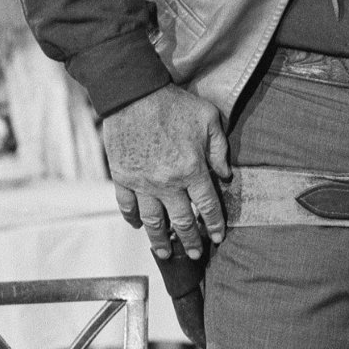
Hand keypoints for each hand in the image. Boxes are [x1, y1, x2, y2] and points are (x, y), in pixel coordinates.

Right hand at [99, 84, 230, 261]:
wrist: (134, 94)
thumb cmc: (174, 105)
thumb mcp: (208, 120)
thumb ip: (219, 151)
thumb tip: (225, 175)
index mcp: (192, 170)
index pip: (208, 206)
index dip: (215, 225)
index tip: (218, 238)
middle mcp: (168, 183)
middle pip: (182, 221)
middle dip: (191, 241)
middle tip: (196, 254)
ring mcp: (143, 183)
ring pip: (154, 221)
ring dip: (160, 240)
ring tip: (166, 254)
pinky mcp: (123, 178)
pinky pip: (127, 206)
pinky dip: (132, 219)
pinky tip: (137, 226)